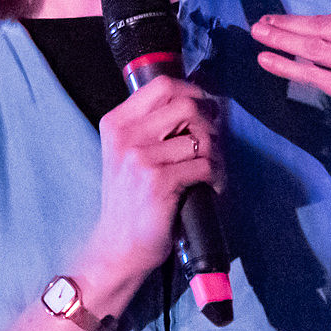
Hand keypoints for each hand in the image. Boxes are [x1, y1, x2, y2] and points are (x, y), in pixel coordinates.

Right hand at [78, 75, 224, 296]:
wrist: (119, 246)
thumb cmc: (131, 199)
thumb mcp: (128, 153)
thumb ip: (153, 126)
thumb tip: (200, 100)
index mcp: (116, 123)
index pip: (163, 85)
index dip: (193, 92)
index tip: (204, 110)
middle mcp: (125, 135)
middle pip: (187, 104)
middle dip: (208, 124)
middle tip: (210, 146)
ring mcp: (140, 158)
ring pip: (201, 136)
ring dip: (214, 155)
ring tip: (209, 171)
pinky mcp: (159, 181)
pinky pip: (204, 165)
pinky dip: (215, 176)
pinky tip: (209, 187)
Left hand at [253, 9, 330, 290]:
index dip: (314, 19)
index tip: (292, 20)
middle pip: (326, 26)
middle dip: (290, 23)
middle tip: (264, 21)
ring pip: (315, 45)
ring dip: (282, 39)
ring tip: (259, 35)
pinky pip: (312, 72)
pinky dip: (286, 65)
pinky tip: (268, 61)